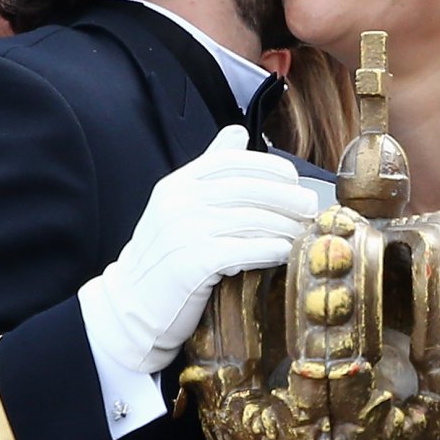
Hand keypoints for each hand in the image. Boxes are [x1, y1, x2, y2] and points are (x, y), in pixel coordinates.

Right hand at [80, 125, 316, 372]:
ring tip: (302, 234)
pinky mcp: (193, 263)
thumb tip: (238, 132)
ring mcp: (184, 230)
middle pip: (250, 189)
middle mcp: (179, 201)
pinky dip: (271, 249)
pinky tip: (285, 253)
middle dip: (288, 197)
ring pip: (252, 219)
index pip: (233, 161)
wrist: (129, 306)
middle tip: (311, 208)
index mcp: (178, 183)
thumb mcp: (178, 203)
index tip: (294, 180)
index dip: (270, 167)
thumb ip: (208, 167)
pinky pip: (244, 250)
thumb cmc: (163, 257)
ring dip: (286, 226)